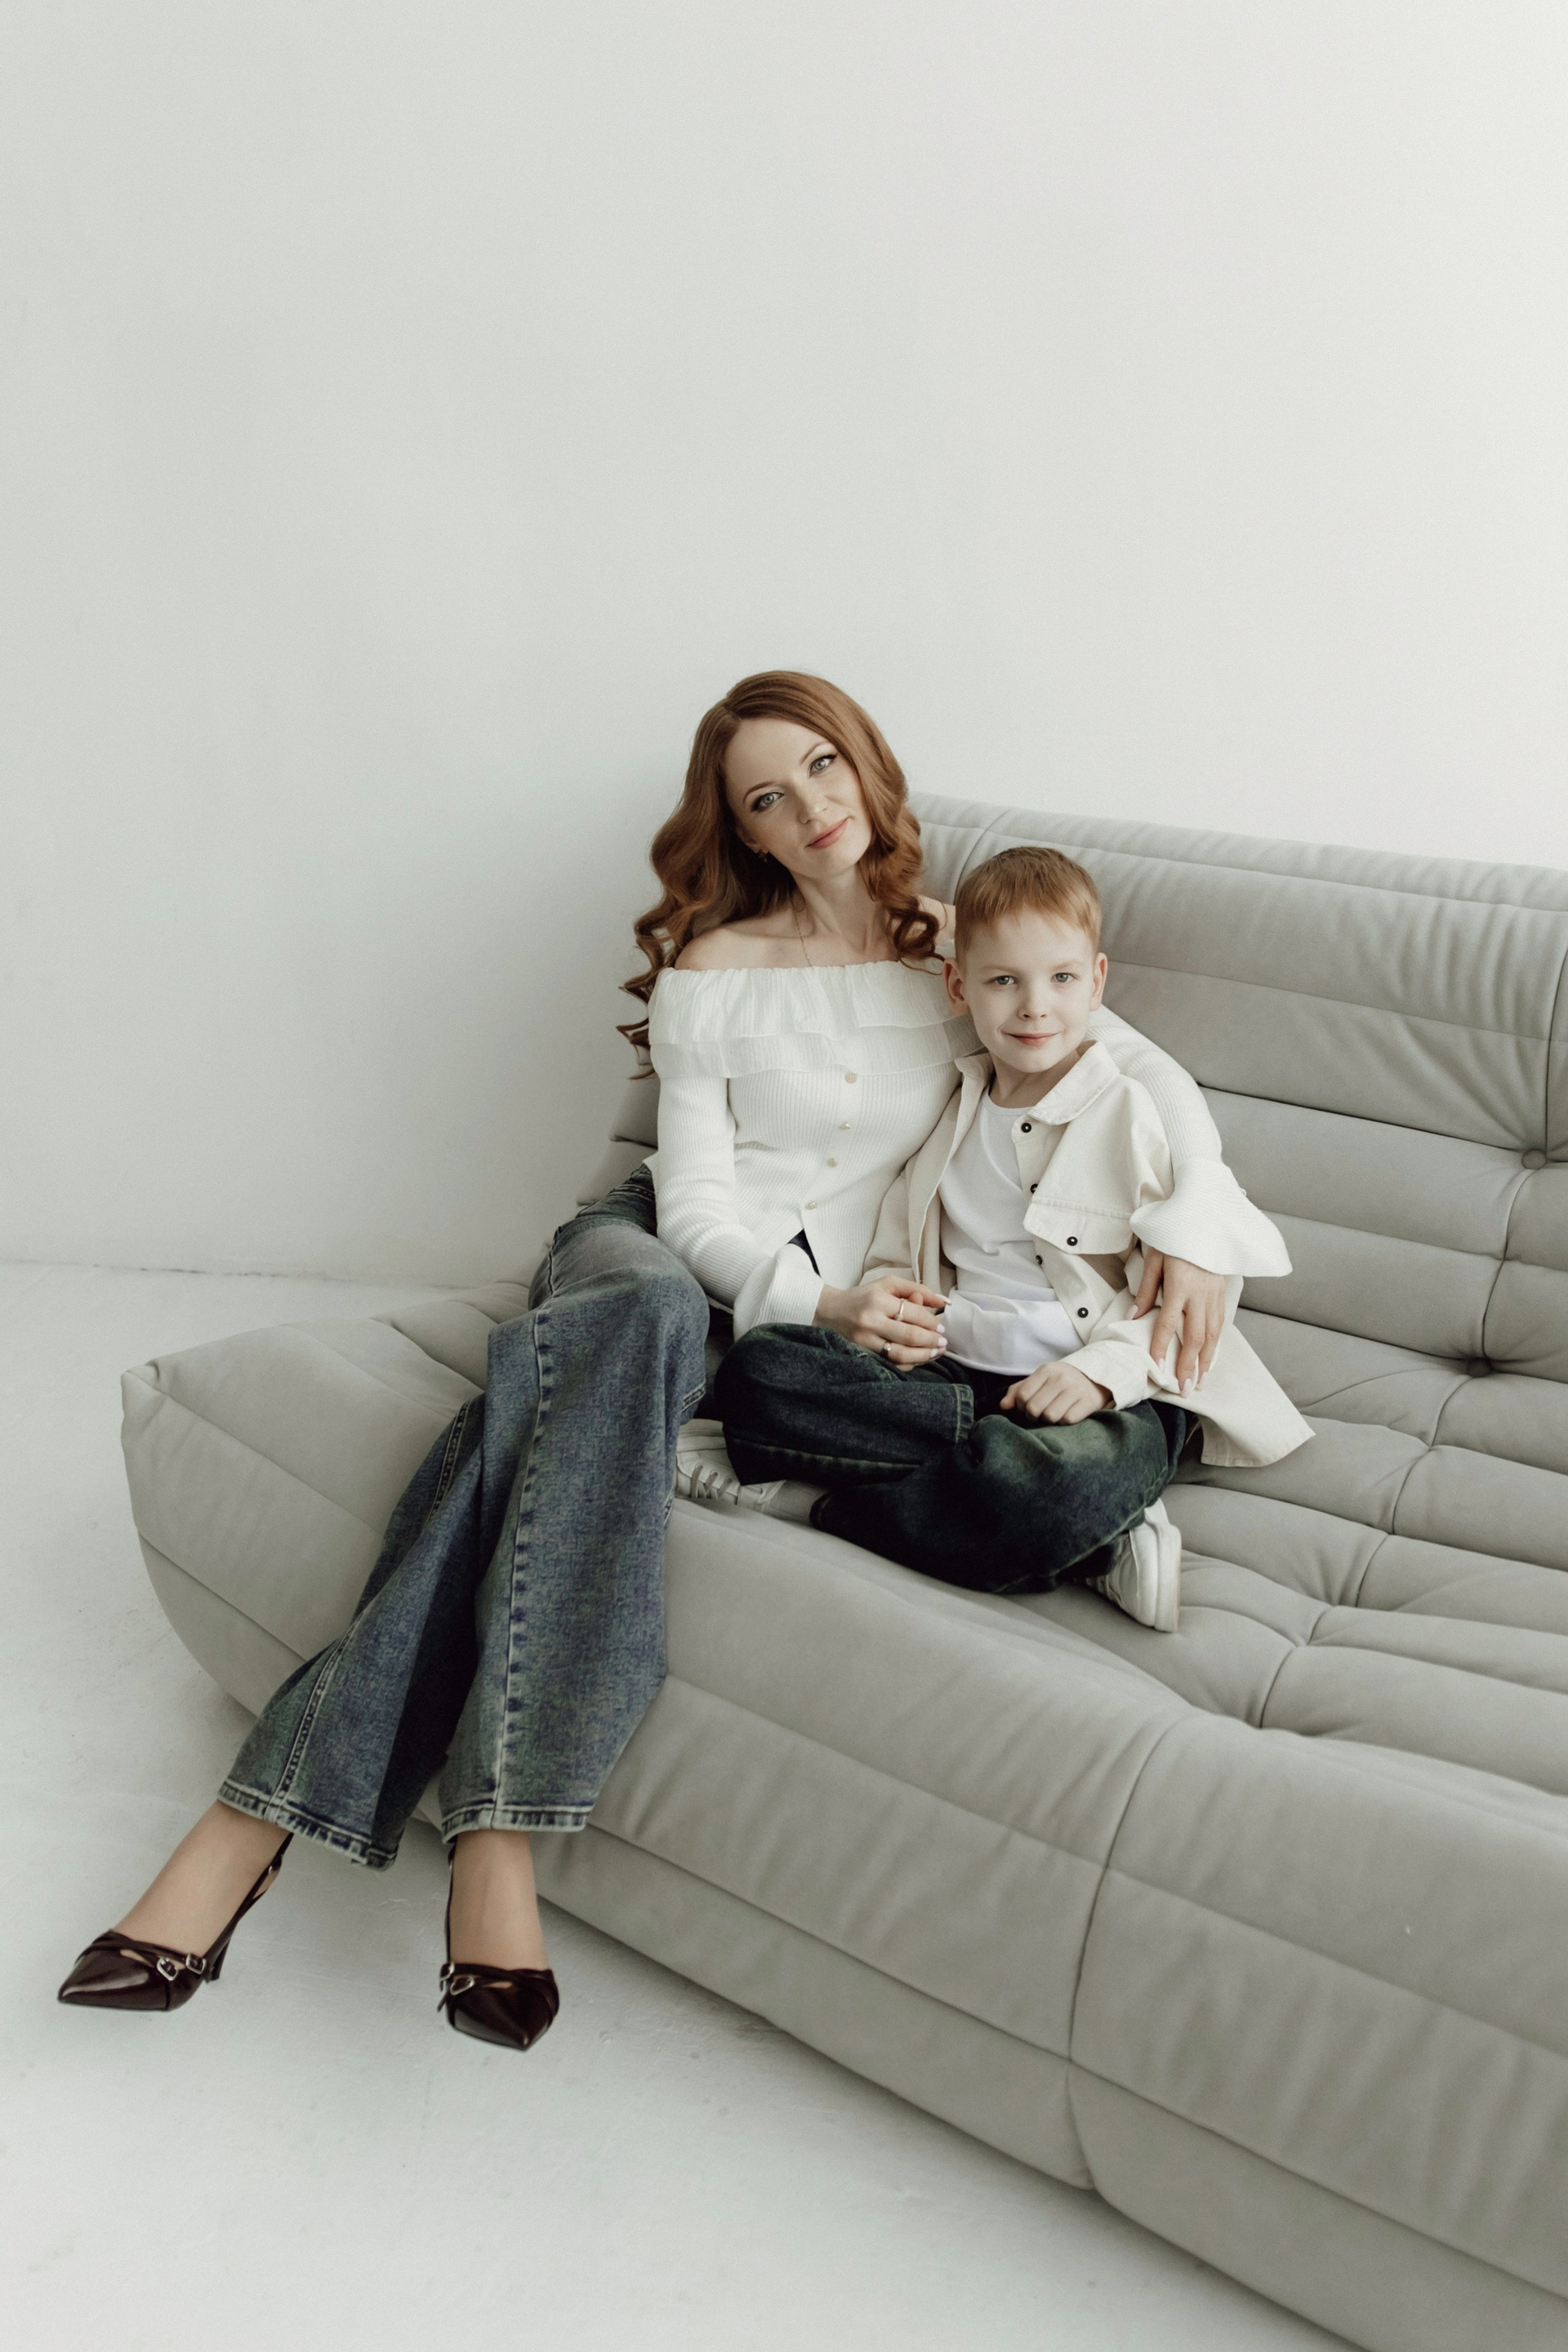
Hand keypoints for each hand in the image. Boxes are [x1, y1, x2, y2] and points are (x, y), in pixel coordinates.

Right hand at [814, 1277, 947, 1368]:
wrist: (830, 1312)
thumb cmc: (863, 1297)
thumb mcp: (887, 1285)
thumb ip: (915, 1289)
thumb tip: (942, 1301)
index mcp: (878, 1300)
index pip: (913, 1313)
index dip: (931, 1322)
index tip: (941, 1328)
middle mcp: (871, 1320)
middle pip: (909, 1335)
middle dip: (931, 1340)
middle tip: (943, 1342)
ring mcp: (865, 1340)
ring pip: (901, 1353)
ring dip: (924, 1355)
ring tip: (936, 1352)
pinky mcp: (863, 1353)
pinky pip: (891, 1364)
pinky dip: (909, 1363)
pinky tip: (919, 1359)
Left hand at [1000, 1361, 1110, 1422]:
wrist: (1096, 1378)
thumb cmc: (1061, 1382)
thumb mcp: (1040, 1380)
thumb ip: (1018, 1391)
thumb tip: (1003, 1406)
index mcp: (1047, 1370)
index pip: (1022, 1395)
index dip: (1020, 1406)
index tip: (1026, 1407)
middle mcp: (1061, 1378)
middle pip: (1034, 1408)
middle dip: (1033, 1415)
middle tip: (1039, 1414)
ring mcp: (1076, 1389)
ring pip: (1050, 1416)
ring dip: (1049, 1420)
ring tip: (1053, 1414)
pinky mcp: (1089, 1402)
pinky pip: (1068, 1420)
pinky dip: (1064, 1422)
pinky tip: (1066, 1415)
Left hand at [1132, 1251, 1224, 1390]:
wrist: (1204, 1222)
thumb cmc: (1173, 1240)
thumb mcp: (1154, 1259)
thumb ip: (1145, 1291)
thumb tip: (1133, 1318)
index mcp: (1180, 1285)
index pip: (1168, 1323)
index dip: (1161, 1347)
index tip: (1156, 1368)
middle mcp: (1200, 1294)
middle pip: (1195, 1337)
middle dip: (1189, 1365)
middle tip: (1184, 1388)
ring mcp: (1214, 1295)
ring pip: (1212, 1334)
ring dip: (1205, 1361)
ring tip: (1199, 1381)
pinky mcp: (1222, 1293)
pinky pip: (1220, 1324)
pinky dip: (1216, 1344)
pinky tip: (1210, 1359)